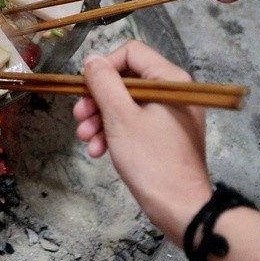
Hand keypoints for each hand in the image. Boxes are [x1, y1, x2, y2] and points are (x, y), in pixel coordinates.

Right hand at [73, 41, 211, 241]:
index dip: (104, 66)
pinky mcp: (164, 135)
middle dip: (97, 98)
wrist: (180, 208)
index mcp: (170, 80)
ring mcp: (169, 115)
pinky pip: (133, 122)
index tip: (86, 88)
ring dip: (100, 118)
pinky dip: (113, 132)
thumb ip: (104, 82)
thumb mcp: (120, 117)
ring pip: (125, 103)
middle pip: (125, 79)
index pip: (131, 52)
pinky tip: (98, 150)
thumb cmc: (153, 161)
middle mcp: (173, 92)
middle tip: (79, 116)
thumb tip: (92, 59)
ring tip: (85, 139)